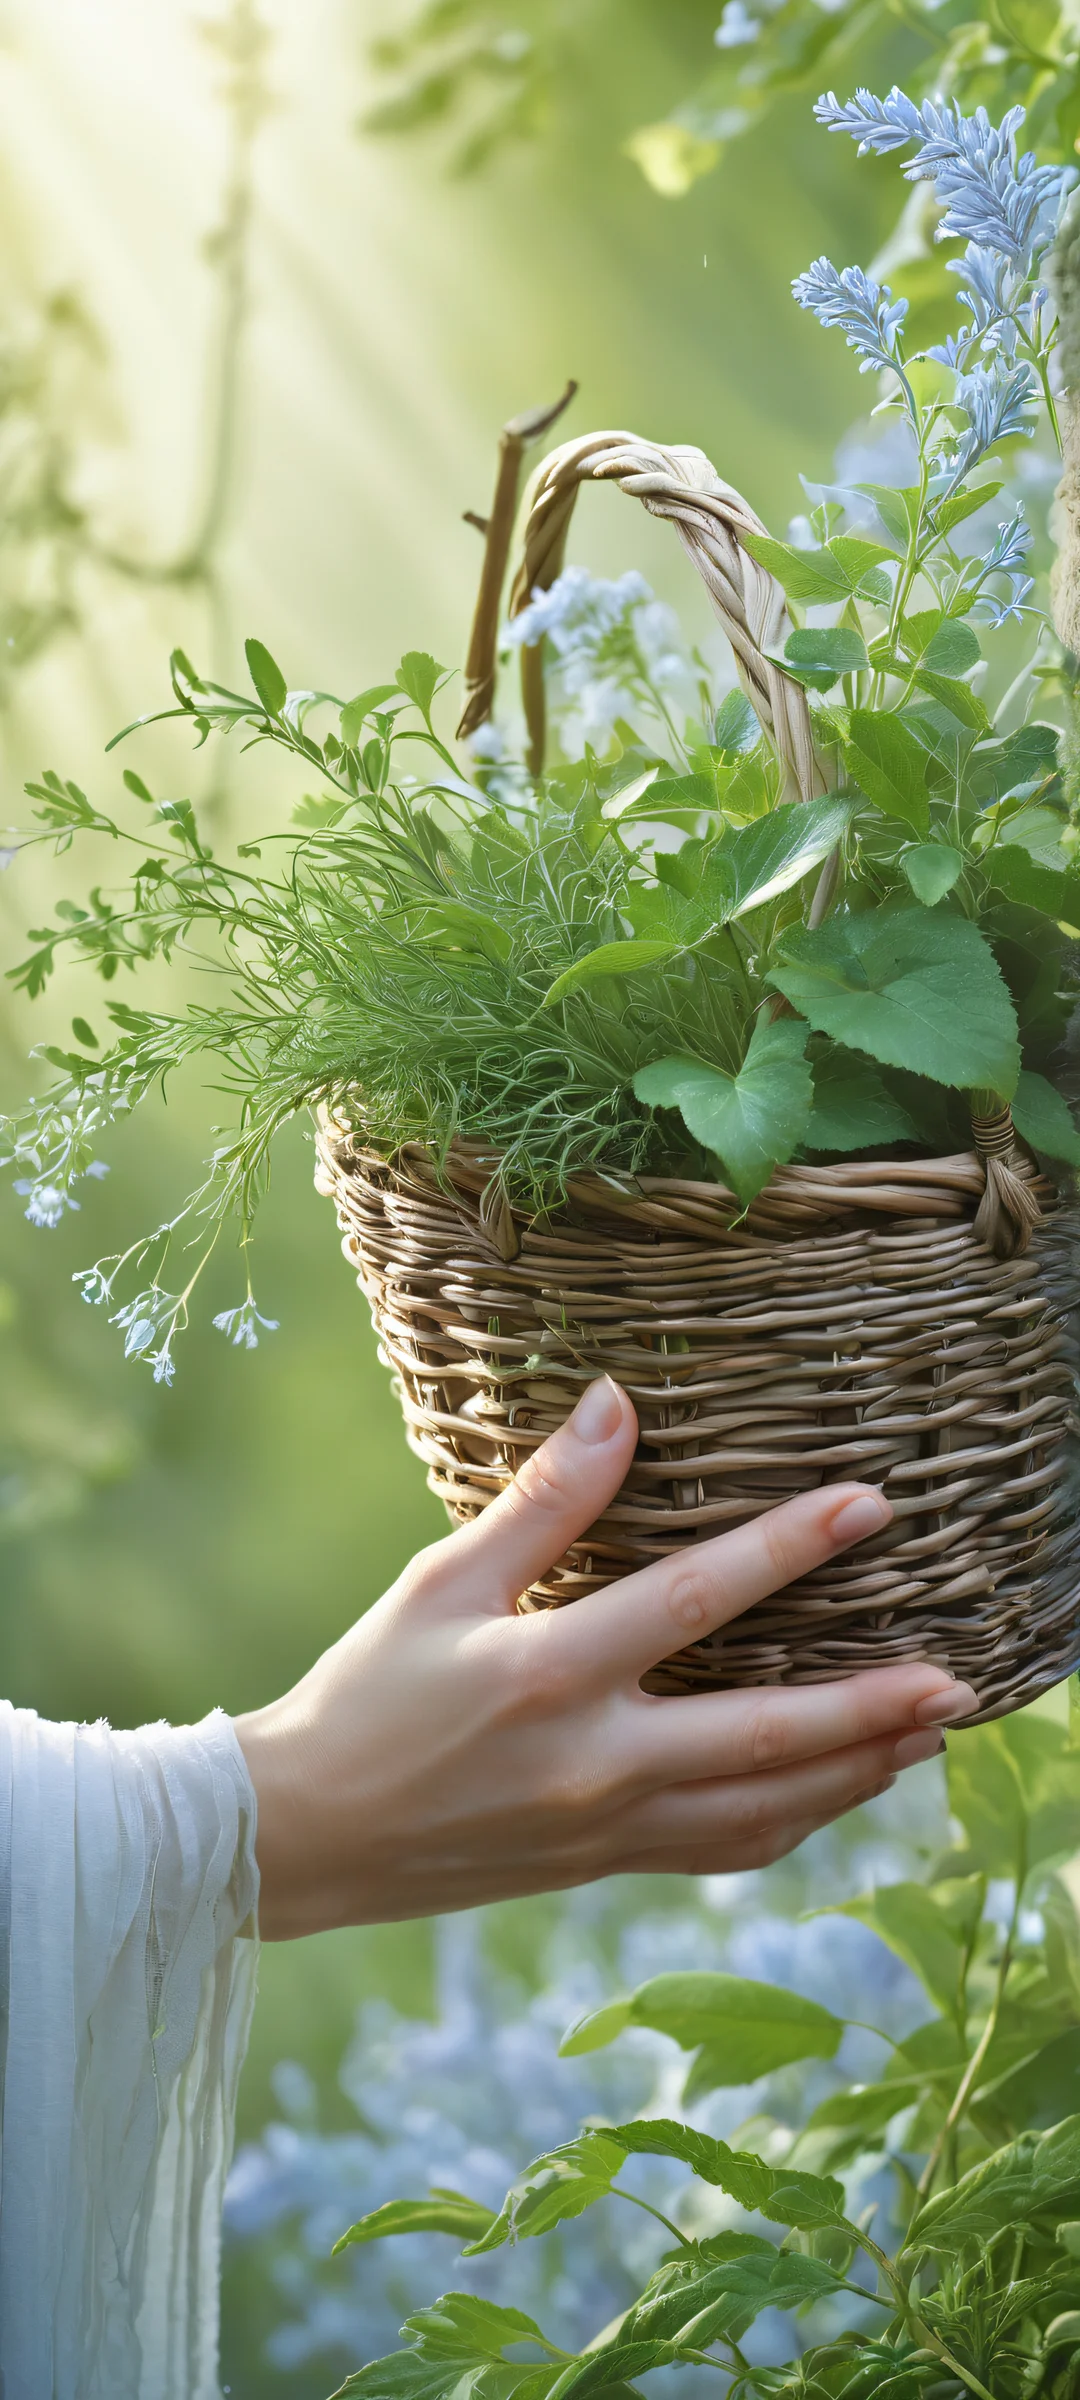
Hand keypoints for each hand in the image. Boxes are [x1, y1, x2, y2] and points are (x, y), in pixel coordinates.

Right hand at [234, 1377, 977, 1938]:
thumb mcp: (440, 1582)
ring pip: (764, 1808)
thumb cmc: (368, 1692)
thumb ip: (541, 1500)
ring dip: (856, 1773)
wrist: (305, 1835)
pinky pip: (725, 1850)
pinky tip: (837, 1792)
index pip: (695, 1599)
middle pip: (766, 1737)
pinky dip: (794, 1821)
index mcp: (551, 1675)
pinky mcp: (605, 1866)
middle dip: (871, 1709)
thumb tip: (617, 1403)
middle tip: (958, 1679)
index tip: (870, 1506)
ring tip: (930, 1734)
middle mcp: (595, 1762)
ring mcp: (607, 1829)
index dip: (789, 1547)